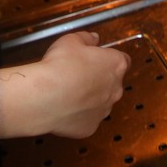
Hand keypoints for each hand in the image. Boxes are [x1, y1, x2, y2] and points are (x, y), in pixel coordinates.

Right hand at [0, 31, 129, 138]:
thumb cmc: (60, 66)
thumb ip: (87, 38)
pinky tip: (64, 109)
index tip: (96, 60)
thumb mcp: (71, 40)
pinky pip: (87, 120)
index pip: (122, 61)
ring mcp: (104, 111)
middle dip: (99, 80)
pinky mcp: (90, 128)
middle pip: (112, 83)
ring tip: (68, 94)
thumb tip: (94, 39)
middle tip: (78, 76)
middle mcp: (115, 89)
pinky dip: (78, 116)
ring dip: (90, 99)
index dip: (108, 60)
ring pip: (101, 103)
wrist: (44, 97)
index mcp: (115, 65)